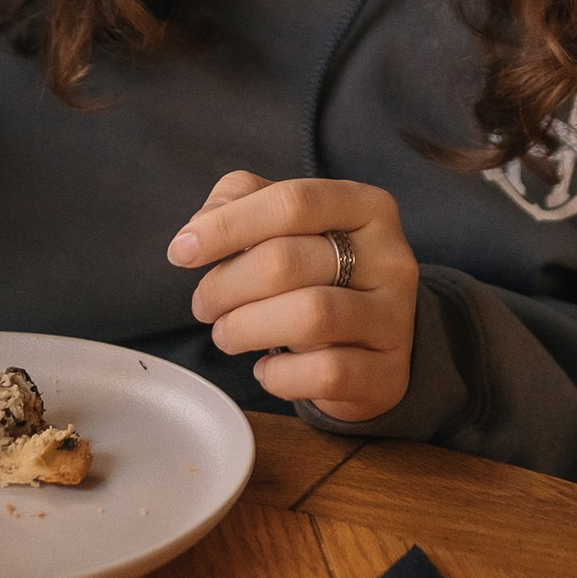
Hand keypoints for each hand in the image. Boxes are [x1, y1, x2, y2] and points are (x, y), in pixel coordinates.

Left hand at [169, 172, 418, 423]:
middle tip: (204, 304)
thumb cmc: (320, 275)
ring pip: (310, 315)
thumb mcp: (288, 227)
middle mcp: (390, 257)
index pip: (292, 202)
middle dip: (226, 285)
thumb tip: (198, 229)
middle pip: (287, 260)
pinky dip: (279, 376)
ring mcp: (395, 317)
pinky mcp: (388, 372)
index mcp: (366, 206)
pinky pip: (325, 372)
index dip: (227, 226)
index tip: (181, 251)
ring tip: (225, 335)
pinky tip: (265, 370)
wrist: (379, 344)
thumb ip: (242, 203)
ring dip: (246, 328)